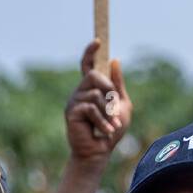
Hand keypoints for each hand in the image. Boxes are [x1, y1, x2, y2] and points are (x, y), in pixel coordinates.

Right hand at [64, 39, 131, 162]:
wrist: (100, 151)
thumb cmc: (112, 129)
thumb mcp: (121, 104)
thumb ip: (118, 84)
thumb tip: (114, 60)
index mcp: (92, 88)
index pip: (88, 65)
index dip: (90, 52)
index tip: (97, 41)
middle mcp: (80, 92)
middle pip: (93, 75)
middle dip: (108, 88)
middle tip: (115, 105)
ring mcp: (74, 102)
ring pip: (95, 94)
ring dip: (109, 111)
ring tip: (112, 125)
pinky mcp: (71, 113)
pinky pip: (91, 108)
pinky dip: (103, 120)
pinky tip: (106, 130)